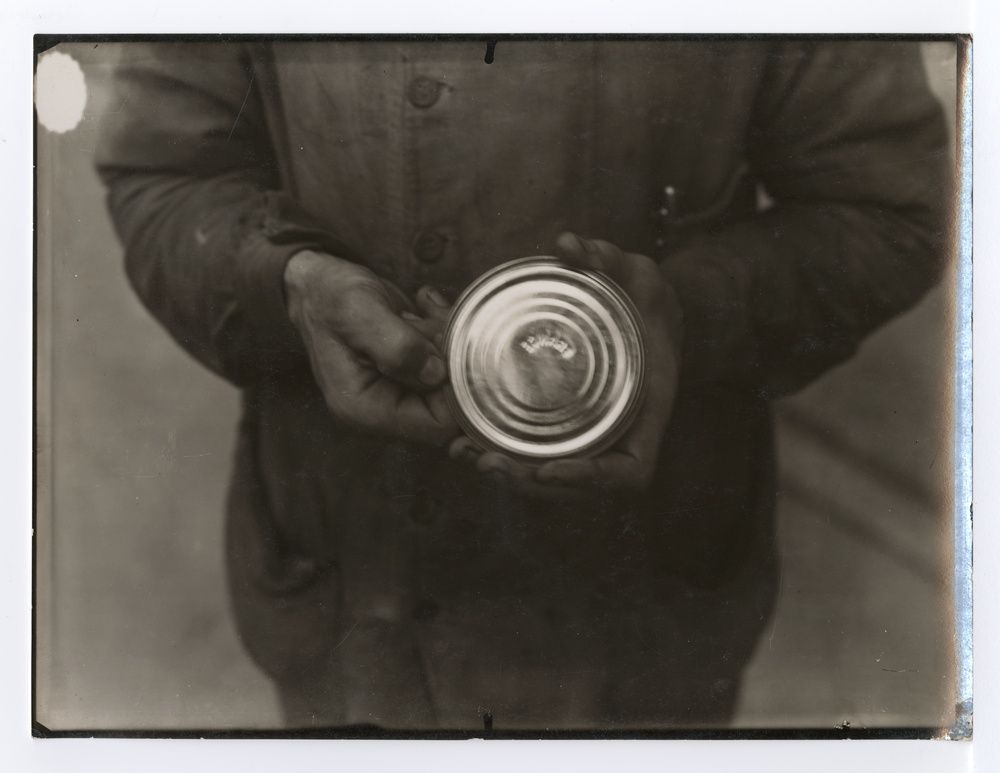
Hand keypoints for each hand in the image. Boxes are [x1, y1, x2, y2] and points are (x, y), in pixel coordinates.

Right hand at [284, 250, 457, 443]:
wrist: (317, 284)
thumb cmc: (329, 296)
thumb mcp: (359, 312)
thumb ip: (398, 346)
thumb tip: (437, 374)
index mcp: (367, 409)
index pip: (437, 425)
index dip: (455, 388)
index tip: (448, 344)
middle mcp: (384, 410)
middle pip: (449, 404)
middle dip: (451, 358)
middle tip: (432, 319)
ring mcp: (397, 394)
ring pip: (451, 381)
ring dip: (447, 340)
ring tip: (424, 310)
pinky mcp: (408, 375)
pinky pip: (446, 364)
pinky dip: (444, 332)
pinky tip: (426, 307)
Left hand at [449, 232, 682, 498]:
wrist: (651, 314)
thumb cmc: (647, 300)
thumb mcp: (636, 273)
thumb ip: (605, 258)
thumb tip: (568, 245)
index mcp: (647, 412)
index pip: (629, 472)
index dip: (589, 478)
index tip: (546, 467)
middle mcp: (622, 433)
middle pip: (577, 483)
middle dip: (529, 480)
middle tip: (483, 460)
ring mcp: (594, 434)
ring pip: (553, 475)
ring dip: (510, 475)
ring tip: (464, 453)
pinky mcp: (568, 425)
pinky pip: (540, 451)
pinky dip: (507, 453)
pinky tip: (466, 442)